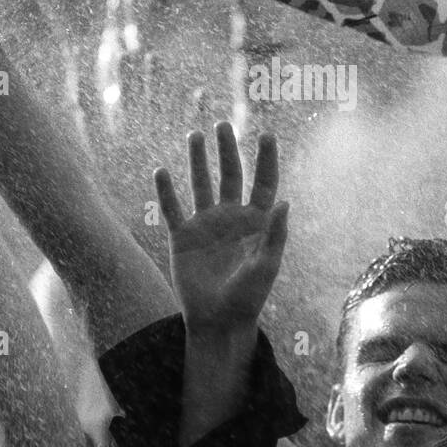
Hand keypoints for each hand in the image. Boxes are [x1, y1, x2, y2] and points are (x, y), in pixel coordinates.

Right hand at [153, 122, 288, 334]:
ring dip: (198, 160)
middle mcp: (231, 217)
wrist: (218, 321)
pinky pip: (173, 209)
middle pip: (230, 175)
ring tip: (195, 134)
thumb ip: (275, 234)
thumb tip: (285, 201)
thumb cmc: (248, 297)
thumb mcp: (266, 266)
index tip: (266, 134)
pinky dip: (166, 191)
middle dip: (228, 150)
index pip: (263, 182)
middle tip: (223, 124)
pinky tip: (161, 171)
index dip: (266, 159)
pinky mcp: (183, 238)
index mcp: (256, 222)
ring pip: (201, 184)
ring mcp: (206, 225)